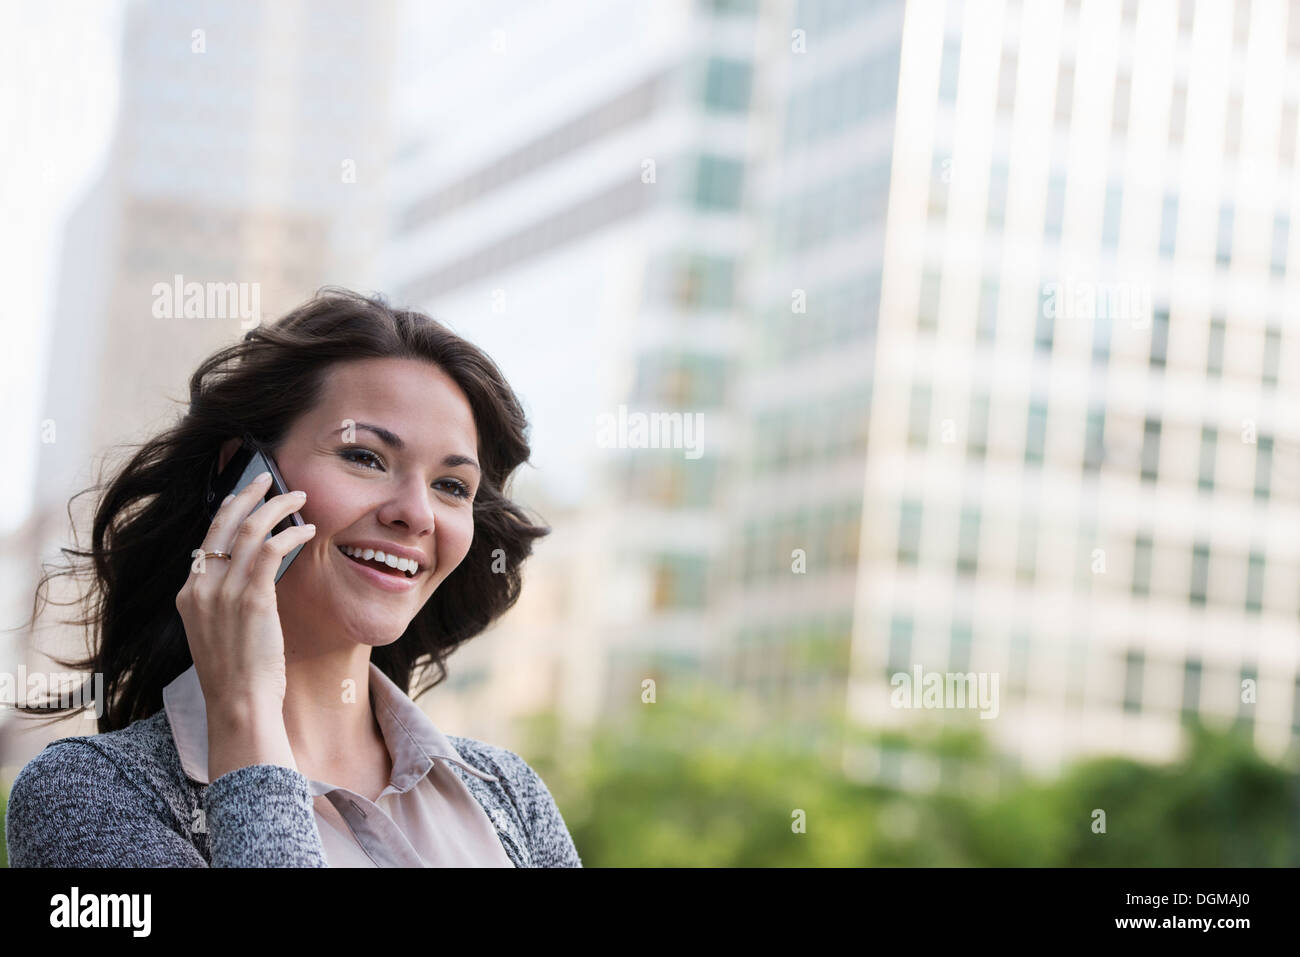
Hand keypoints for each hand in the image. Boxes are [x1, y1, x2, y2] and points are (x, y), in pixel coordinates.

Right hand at [174, 470, 315, 777]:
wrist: (238, 706)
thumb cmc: (238, 676)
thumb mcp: (219, 634)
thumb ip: (226, 604)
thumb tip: (253, 579)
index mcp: (188, 595)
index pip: (206, 540)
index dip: (227, 513)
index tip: (244, 498)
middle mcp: (200, 588)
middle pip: (221, 524)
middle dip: (246, 494)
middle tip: (266, 478)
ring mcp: (223, 593)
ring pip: (248, 530)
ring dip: (276, 507)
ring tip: (298, 497)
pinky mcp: (251, 599)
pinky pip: (270, 550)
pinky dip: (289, 534)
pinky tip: (307, 531)